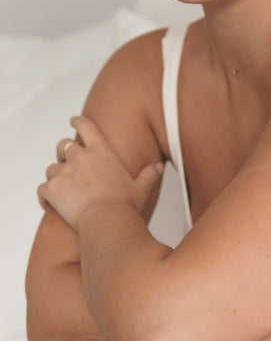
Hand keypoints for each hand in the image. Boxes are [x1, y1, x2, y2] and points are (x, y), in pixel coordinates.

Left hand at [37, 115, 163, 230]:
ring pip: (51, 168)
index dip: (78, 121)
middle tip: (65, 162)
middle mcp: (80, 157)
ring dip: (55, 177)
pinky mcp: (52, 189)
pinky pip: (42, 189)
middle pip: (63, 145)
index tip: (73, 119)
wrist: (107, 221)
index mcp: (101, 152)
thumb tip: (159, 167)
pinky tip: (48, 204)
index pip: (86, 127)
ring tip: (61, 189)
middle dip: (62, 152)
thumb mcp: (141, 187)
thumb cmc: (125, 204)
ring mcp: (64, 172)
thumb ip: (149, 174)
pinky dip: (44, 196)